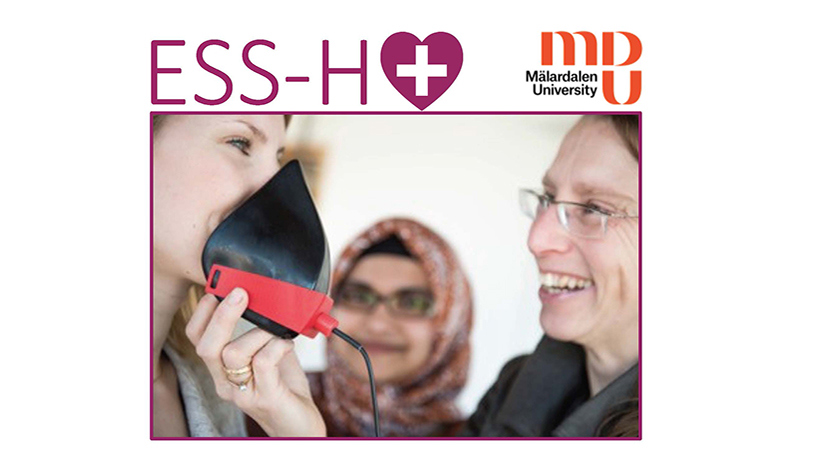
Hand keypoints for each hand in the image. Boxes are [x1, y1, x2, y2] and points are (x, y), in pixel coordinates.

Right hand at [186, 288, 325, 436]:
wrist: (299, 426)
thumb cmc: (284, 387)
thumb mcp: (269, 352)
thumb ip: (263, 331)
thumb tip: (270, 298)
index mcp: (221, 369)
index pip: (197, 339)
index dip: (202, 313)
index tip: (216, 289)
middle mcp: (226, 382)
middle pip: (206, 346)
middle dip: (222, 315)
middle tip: (240, 293)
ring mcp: (243, 392)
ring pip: (234, 353)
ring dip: (258, 332)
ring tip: (278, 330)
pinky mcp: (265, 398)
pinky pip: (263, 362)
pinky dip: (277, 345)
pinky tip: (288, 344)